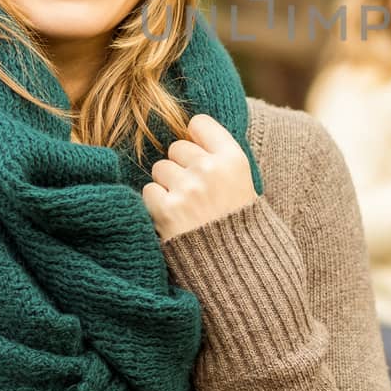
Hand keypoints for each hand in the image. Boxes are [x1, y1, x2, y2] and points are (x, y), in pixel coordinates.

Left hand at [143, 115, 258, 241]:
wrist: (235, 267)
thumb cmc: (236, 222)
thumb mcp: (242, 181)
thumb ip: (218, 155)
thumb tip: (188, 130)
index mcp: (233, 159)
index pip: (199, 123)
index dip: (196, 139)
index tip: (199, 154)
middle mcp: (210, 170)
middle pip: (176, 147)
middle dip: (181, 166)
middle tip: (196, 191)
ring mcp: (187, 189)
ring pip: (160, 169)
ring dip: (168, 185)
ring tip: (186, 206)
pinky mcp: (166, 210)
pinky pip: (148, 191)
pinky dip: (157, 204)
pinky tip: (174, 217)